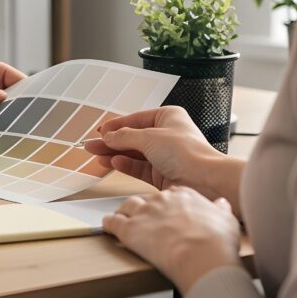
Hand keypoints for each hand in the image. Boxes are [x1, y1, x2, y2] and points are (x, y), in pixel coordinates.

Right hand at [83, 106, 242, 211]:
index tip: (99, 130)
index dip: (116, 125)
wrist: (205, 180)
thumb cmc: (187, 152)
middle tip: (91, 145)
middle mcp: (166, 135)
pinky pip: (139, 167)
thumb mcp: (149, 137)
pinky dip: (126, 165)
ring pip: (133, 153)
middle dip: (111, 142)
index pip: (135, 120)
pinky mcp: (162, 174)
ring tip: (96, 155)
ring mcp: (164, 155)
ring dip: (115, 154)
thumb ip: (124, 137)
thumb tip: (107, 136)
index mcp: (168, 117)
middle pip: (132, 137)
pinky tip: (113, 163)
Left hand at [102, 188, 243, 295]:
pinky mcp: (128, 229)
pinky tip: (106, 227)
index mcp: (183, 195)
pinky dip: (107, 224)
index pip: (168, 194)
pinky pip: (111, 222)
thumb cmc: (216, 240)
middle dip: (143, 208)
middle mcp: (160, 199)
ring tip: (122, 219)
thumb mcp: (225, 220)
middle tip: (142, 217)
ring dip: (123, 213)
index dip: (164, 204)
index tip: (164, 210)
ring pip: (126, 206)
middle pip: (145, 199)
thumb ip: (220, 210)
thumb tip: (221, 204)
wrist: (202, 254)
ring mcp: (143, 212)